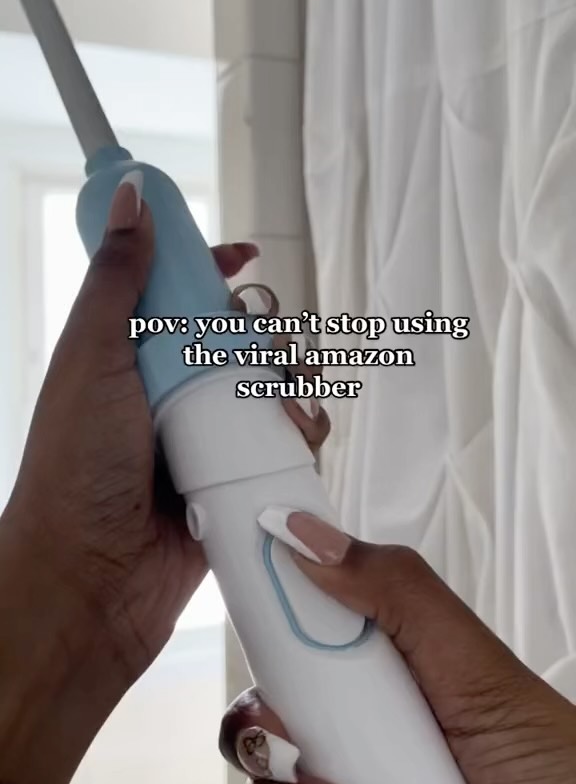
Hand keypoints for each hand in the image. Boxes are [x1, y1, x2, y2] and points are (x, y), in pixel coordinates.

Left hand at [0, 177, 326, 783]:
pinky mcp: (237, 482)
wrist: (90, 583)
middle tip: (261, 346)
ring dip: (290, 382)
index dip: (212, 266)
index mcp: (131, 356)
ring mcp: (205, 438)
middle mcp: (170, 393)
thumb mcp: (92, 358)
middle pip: (238, 337)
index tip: (244, 254)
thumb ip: (118, 279)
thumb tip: (131, 199)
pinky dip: (300, 433)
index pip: (179, 292)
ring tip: (282, 400)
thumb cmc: (75, 471)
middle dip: (263, 331)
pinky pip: (285, 444)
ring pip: (270, 387)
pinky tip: (294, 436)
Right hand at [219, 517, 575, 783]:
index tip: (255, 645)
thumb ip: (393, 587)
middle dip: (257, 731)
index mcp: (375, 683)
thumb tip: (305, 531)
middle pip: (260, 731)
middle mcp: (353, 745)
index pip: (288, 658)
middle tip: (290, 742)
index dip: (262, 653)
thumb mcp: (469, 660)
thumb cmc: (546, 760)